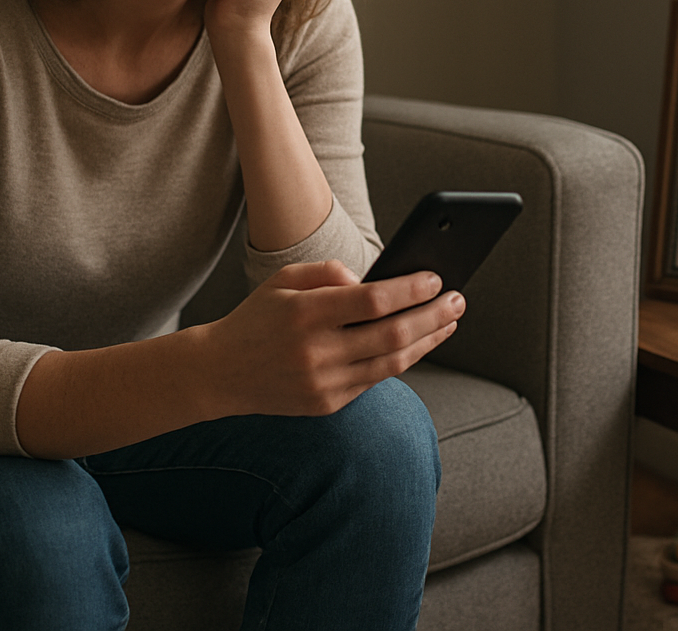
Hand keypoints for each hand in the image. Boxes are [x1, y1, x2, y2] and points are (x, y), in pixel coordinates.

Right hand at [196, 258, 462, 416]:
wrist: (219, 373)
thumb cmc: (258, 317)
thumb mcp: (284, 279)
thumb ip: (329, 272)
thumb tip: (374, 280)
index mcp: (305, 314)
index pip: (373, 301)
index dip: (411, 289)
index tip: (437, 278)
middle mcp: (316, 352)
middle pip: (393, 334)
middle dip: (433, 315)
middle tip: (459, 299)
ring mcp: (323, 383)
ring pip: (392, 363)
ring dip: (428, 341)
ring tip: (450, 321)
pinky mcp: (327, 404)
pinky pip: (375, 380)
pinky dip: (402, 359)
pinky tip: (419, 342)